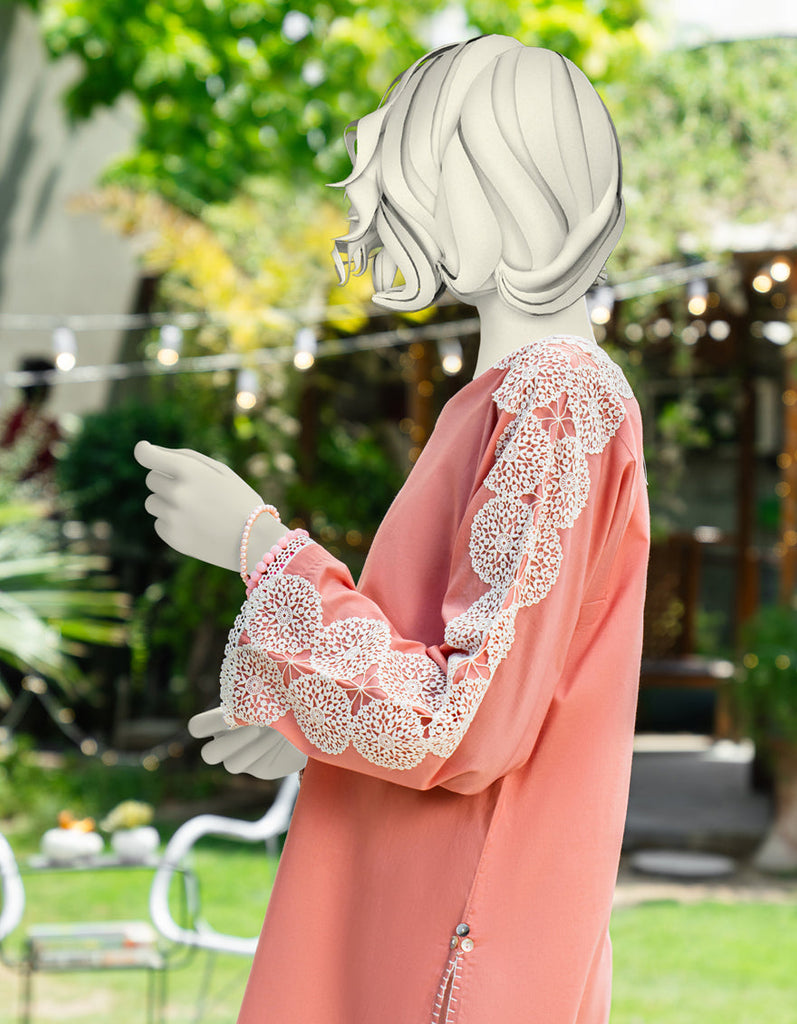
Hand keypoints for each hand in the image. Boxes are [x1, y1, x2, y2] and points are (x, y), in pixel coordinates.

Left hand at [134, 441, 285, 570]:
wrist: (255, 541)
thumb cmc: (239, 499)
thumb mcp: (220, 470)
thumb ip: (185, 457)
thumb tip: (150, 451)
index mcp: (189, 472)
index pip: (147, 456)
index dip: (144, 451)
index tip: (145, 450)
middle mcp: (177, 493)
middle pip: (152, 479)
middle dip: (167, 481)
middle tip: (192, 491)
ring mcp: (173, 517)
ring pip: (152, 502)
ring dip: (167, 502)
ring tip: (195, 510)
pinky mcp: (172, 537)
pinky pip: (159, 523)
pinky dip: (172, 523)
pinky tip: (196, 526)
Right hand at [188, 707, 307, 778]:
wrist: (304, 716)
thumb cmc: (278, 697)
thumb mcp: (266, 693)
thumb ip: (252, 697)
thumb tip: (246, 697)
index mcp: (219, 721)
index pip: (197, 727)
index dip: (207, 724)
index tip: (230, 713)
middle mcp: (226, 742)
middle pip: (208, 755)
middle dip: (231, 742)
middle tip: (254, 726)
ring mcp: (241, 758)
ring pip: (231, 764)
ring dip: (253, 747)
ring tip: (274, 730)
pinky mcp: (259, 769)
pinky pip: (256, 767)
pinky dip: (266, 751)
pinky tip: (282, 738)